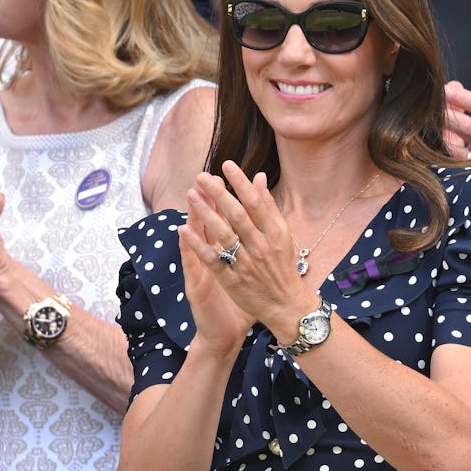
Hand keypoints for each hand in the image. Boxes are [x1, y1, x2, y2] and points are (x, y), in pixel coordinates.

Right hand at [177, 186, 254, 358]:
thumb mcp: (250, 272)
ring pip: (196, 239)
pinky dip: (188, 248)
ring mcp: (202, 271)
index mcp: (226, 254)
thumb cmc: (241, 301)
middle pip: (209, 224)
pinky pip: (192, 264)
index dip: (228, 199)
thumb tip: (265, 228)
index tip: (230, 177)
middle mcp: (212, 258)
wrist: (226, 334)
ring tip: (192, 196)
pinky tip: (183, 233)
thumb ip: (255, 250)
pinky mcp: (196, 286)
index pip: (226, 221)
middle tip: (206, 179)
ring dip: (194, 218)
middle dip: (209, 201)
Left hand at [178, 162, 317, 350]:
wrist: (286, 306)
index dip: (240, 183)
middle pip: (237, 216)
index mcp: (274, 234)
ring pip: (223, 235)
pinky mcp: (232, 280)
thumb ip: (269, 207)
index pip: (255, 203)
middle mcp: (261, 247)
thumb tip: (259, 178)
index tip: (226, 165)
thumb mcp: (283, 235)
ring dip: (206, 214)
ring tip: (191, 195)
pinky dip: (198, 244)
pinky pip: (213, 259)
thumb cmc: (284, 267)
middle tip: (201, 176)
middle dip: (219, 194)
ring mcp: (246, 264)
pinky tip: (183, 230)